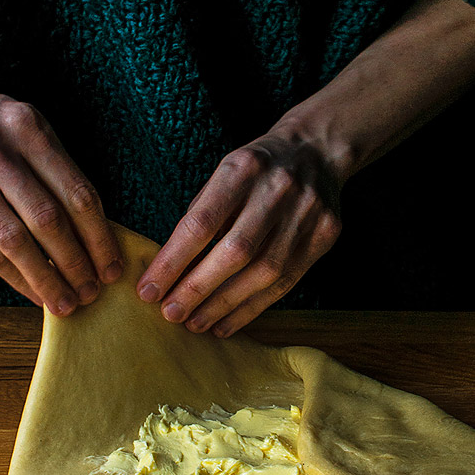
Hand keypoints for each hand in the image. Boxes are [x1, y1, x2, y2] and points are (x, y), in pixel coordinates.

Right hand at [0, 27, 122, 311]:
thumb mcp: (21, 123)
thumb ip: (53, 167)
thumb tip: (94, 227)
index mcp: (26, 126)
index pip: (77, 192)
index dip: (100, 237)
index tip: (113, 265)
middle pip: (49, 219)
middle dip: (77, 263)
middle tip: (93, 292)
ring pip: (15, 241)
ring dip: (45, 278)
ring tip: (66, 301)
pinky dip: (13, 276)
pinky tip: (32, 290)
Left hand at [136, 130, 342, 336]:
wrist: (317, 150)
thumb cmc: (257, 169)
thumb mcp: (224, 175)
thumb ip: (201, 216)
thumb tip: (170, 271)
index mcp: (243, 168)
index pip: (202, 223)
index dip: (173, 261)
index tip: (148, 290)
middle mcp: (278, 190)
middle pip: (235, 252)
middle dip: (198, 289)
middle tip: (171, 313)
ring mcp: (307, 214)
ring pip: (264, 273)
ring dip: (224, 305)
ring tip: (196, 323)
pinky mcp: (325, 235)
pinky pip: (286, 282)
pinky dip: (252, 307)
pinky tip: (226, 322)